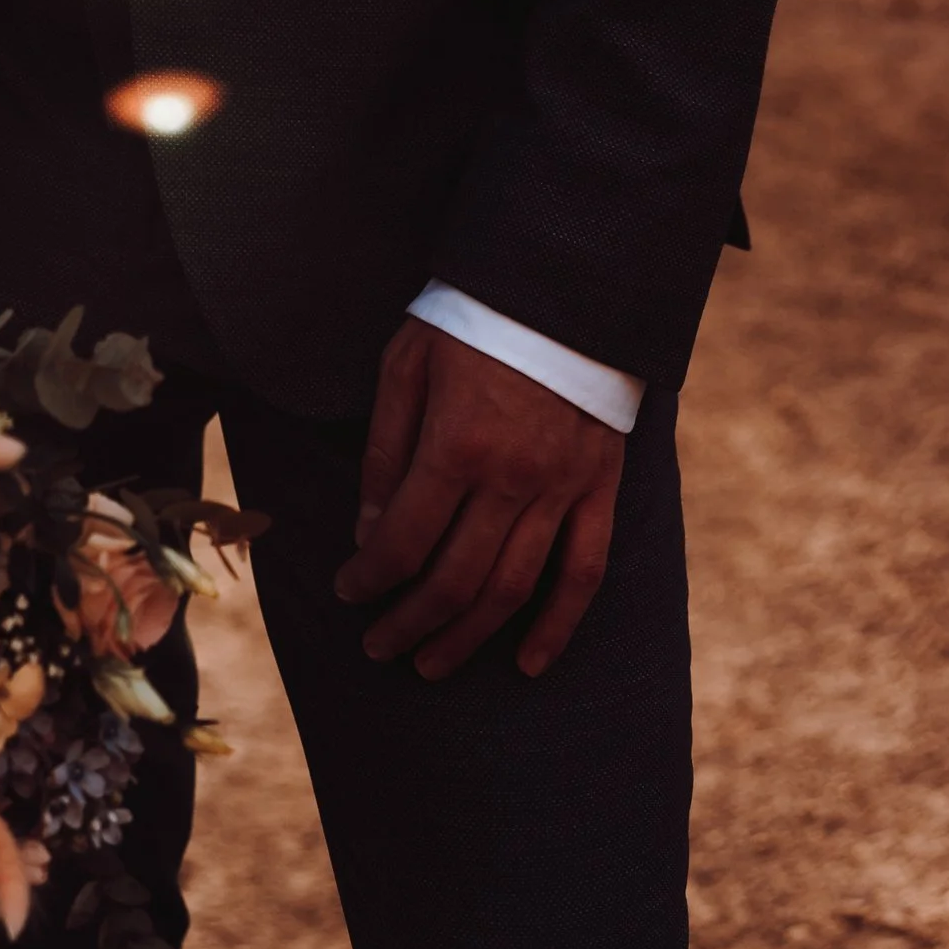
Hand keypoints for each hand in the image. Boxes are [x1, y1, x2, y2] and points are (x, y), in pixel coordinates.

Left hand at [333, 316, 624, 681]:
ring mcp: (562, 488)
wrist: (566, 284)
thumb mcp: (406, 365)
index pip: (404, 541)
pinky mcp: (600, 488)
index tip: (348, 593)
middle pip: (454, 580)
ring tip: (431, 664)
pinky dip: (557, 626)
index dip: (369, 578)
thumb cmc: (472, 319)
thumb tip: (368, 532)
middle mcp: (512, 478)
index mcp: (457, 444)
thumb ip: (385, 452)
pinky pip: (584, 573)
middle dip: (408, 623)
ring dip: (467, 637)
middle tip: (379, 648)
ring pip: (512, 589)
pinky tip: (528, 662)